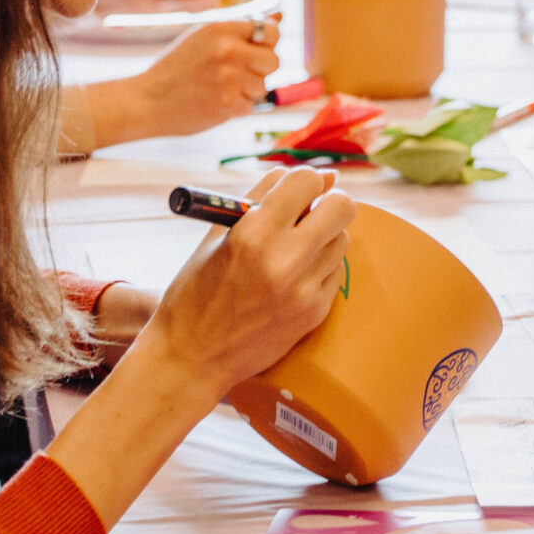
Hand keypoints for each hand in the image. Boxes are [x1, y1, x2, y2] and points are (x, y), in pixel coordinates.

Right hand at [123, 19, 281, 138]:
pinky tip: (213, 102)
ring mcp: (229, 77)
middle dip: (261, 71)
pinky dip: (236, 107)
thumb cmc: (177, 68)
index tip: (254, 52)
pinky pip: (250, 106)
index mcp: (221, 28)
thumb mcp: (203, 38)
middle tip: (236, 75)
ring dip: (247, 91)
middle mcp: (228, 49)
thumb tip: (280, 17)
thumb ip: (240, 30)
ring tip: (218, 88)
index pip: (271, 31)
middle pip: (274, 60)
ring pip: (263, 86)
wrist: (146, 100)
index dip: (267, 45)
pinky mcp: (228, 103)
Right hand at [139, 166, 355, 398]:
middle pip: (342, 207)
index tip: (295, 193)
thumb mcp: (217, 234)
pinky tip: (292, 278)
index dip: (303, 182)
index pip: (307, 181)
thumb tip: (323, 175)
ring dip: (323, 237)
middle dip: (328, 203)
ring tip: (292, 251)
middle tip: (308, 215)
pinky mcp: (314, 313)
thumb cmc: (197, 290)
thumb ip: (265, 196)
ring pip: (342, 239)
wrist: (192, 357)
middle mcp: (283, 260)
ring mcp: (303, 290)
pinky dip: (318, 267)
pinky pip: (334, 272)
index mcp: (251, 233)